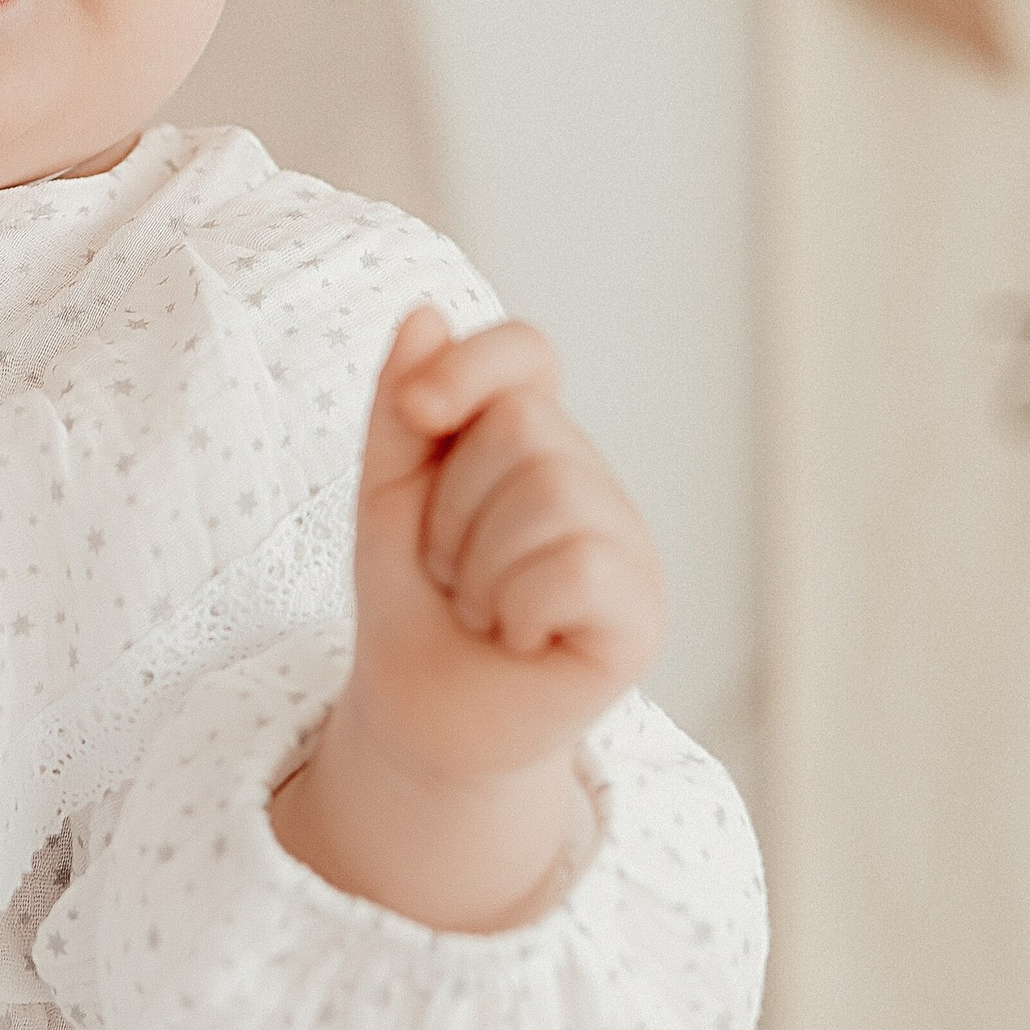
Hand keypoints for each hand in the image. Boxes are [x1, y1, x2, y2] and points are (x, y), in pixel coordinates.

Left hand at [351, 307, 663, 780]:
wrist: (421, 717)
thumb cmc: (414, 600)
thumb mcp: (387, 494)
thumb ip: (403, 409)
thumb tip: (425, 313)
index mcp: (532, 438)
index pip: (527, 352)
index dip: (473, 365)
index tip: (417, 413)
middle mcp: (590, 479)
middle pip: (521, 428)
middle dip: (451, 509)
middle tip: (451, 572)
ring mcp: (626, 544)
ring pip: (546, 496)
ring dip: (477, 568)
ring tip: (482, 608)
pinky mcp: (641, 612)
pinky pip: (576, 568)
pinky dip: (520, 608)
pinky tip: (522, 639)